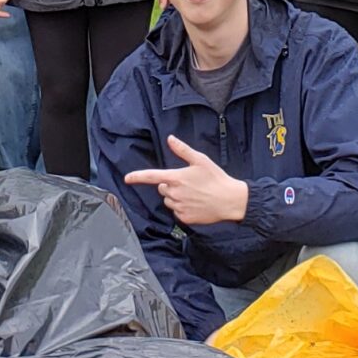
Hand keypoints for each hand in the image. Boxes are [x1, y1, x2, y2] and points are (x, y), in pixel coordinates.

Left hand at [125, 135, 248, 227]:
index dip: (137, 177)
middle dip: (170, 185)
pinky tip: (196, 204)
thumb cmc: (216, 178)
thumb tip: (170, 139)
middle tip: (188, 183)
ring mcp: (179, 207)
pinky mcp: (184, 218)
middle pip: (162, 188)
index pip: (151, 176)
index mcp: (176, 178)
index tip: (127, 178)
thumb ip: (183, 150)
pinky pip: (176, 211)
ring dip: (176, 197)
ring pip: (169, 200)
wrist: (230, 200)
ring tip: (194, 193)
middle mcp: (175, 193)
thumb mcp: (201, 160)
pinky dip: (182, 208)